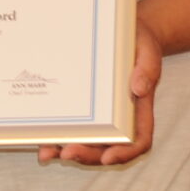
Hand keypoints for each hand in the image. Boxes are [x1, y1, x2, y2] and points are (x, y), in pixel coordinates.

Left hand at [40, 18, 162, 166]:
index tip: (108, 158)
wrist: (125, 32)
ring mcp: (100, 116)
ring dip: (67, 152)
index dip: (124, 153)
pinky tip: (41, 141)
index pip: (138, 140)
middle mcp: (120, 118)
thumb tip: (139, 88)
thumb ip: (148, 68)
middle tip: (67, 153)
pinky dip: (57, 137)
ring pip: (87, 144)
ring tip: (48, 153)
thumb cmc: (138, 42)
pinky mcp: (83, 108)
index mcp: (139, 109)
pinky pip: (72, 128)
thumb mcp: (148, 50)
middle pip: (107, 149)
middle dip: (87, 156)